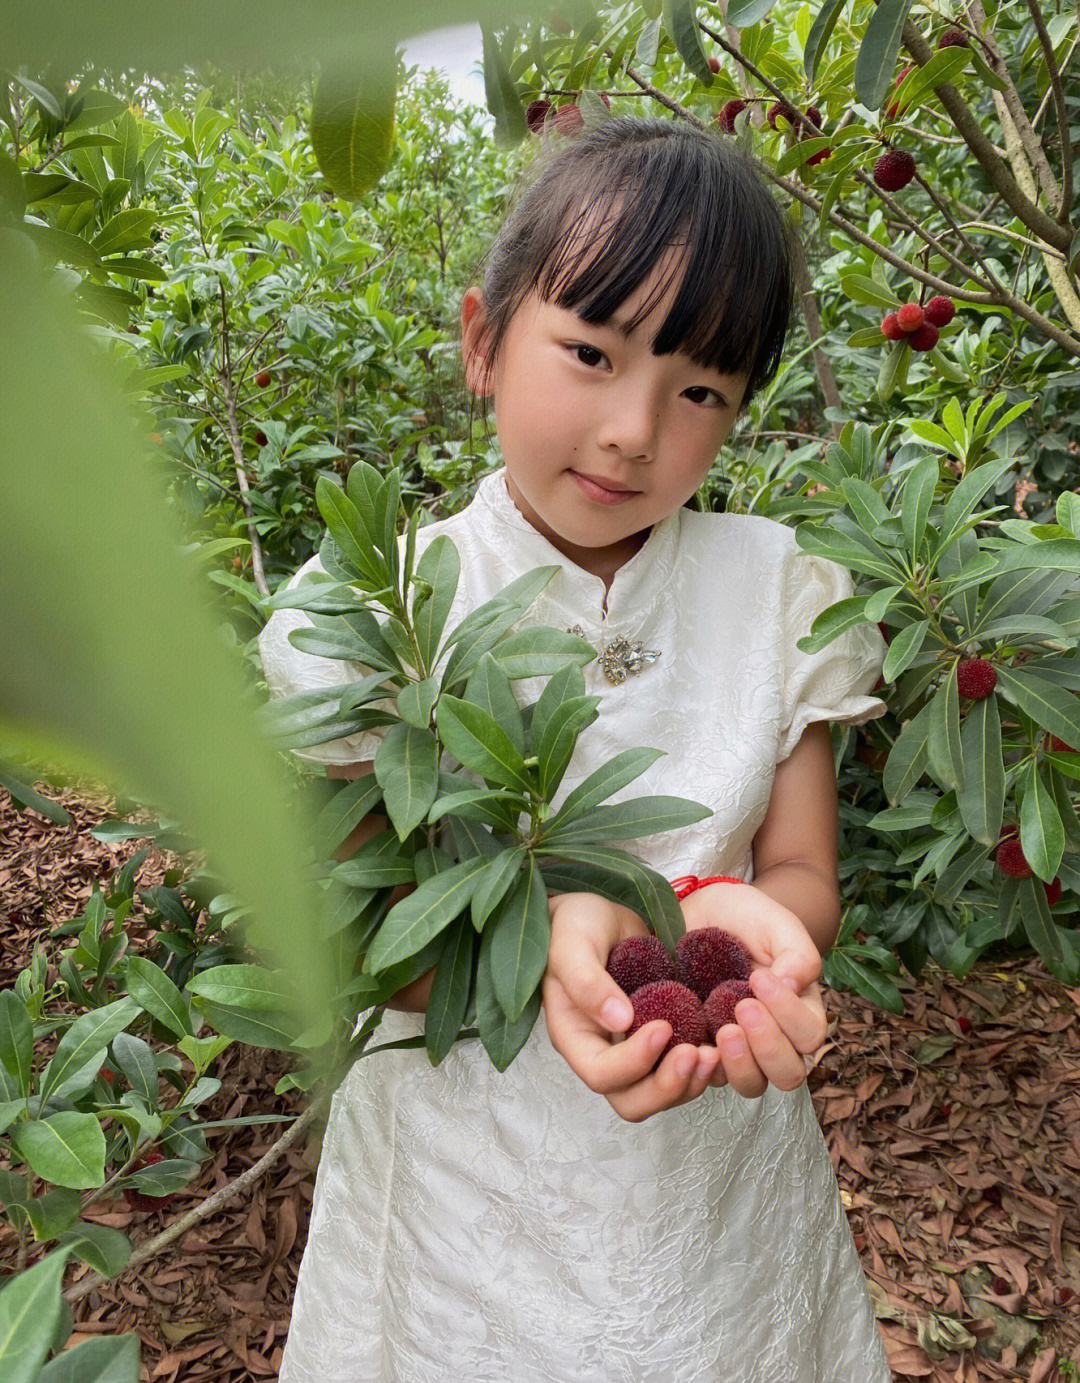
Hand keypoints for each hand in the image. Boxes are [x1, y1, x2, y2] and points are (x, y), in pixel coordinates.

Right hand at [542, 893, 723, 1122]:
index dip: (634, 1061)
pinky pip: (680, 1069)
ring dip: (690, 1081)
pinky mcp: (659, 1039)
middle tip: (698, 1054)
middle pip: (632, 1101)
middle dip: (668, 1086)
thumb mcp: (572, 944)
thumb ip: (587, 981)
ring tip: (714, 1052)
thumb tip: (619, 1020)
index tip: (663, 1026)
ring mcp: (632, 1050)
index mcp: (575, 1036)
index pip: (601, 1074)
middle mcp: (603, 1052)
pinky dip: (701, 1066)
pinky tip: (720, 1042)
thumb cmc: (575, 925)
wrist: (596, 910)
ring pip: (660, 1093)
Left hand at [680, 882, 827, 1098]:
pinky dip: (704, 1066)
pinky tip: (693, 1042)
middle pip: (788, 1072)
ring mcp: (739, 1047)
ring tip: (722, 1031)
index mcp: (800, 1009)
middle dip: (769, 1047)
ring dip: (741, 1065)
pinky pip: (708, 1076)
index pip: (810, 1034)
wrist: (697, 910)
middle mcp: (774, 1036)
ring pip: (752, 1084)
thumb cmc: (743, 916)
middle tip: (742, 1008)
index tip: (759, 979)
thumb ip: (797, 953)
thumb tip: (794, 986)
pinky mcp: (703, 1048)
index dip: (789, 1015)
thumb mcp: (775, 923)